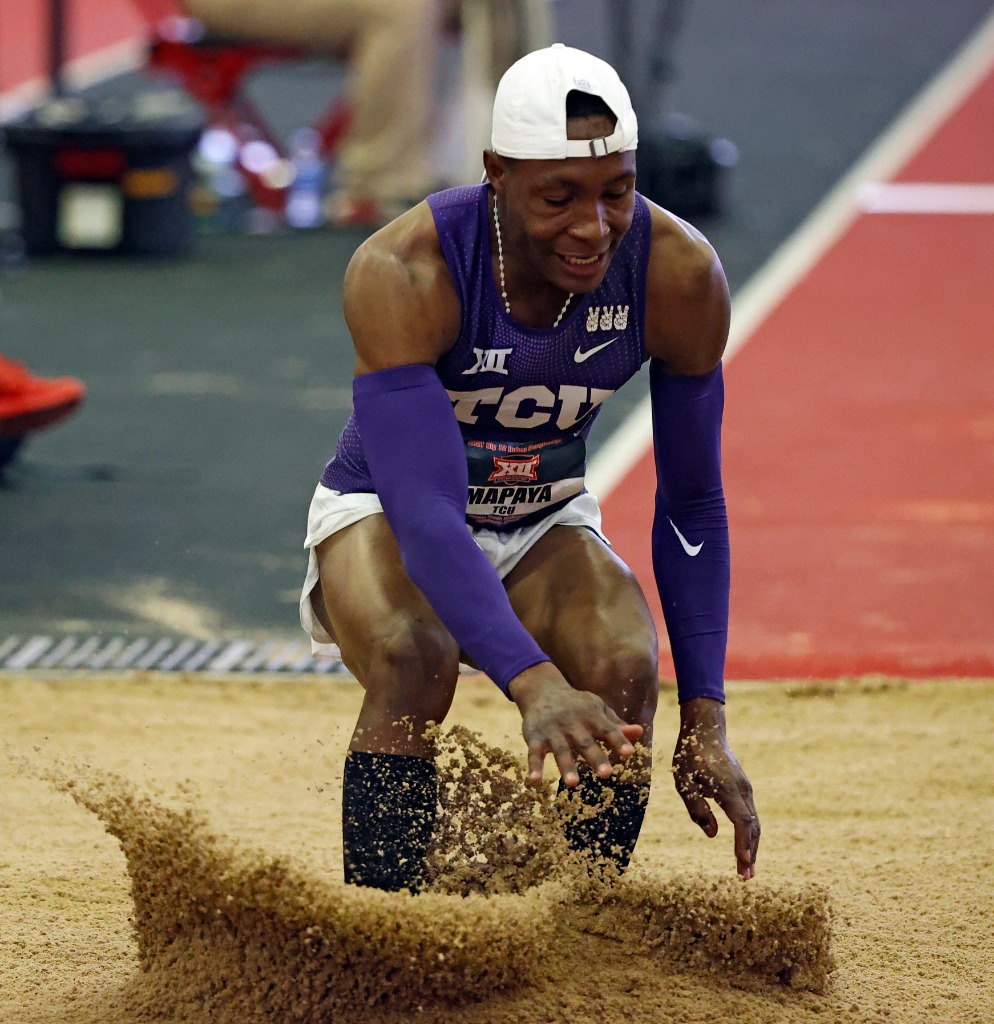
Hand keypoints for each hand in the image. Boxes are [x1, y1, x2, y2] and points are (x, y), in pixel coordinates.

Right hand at [508, 663, 643, 787]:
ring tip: (573, 783)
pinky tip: (534, 781)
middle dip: (595, 757)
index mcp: (591, 716)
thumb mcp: (596, 710)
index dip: (618, 740)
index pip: (608, 729)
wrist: (542, 690)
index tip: (629, 753)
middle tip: (606, 774)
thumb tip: (639, 732)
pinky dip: (533, 766)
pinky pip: (533, 752)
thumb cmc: (576, 705)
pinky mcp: (535, 737)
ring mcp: (553, 730)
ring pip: (560, 749)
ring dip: (566, 766)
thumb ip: (616, 724)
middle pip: (585, 742)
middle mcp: (573, 723)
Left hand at [672, 697, 759, 878]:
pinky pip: (750, 814)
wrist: (705, 729)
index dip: (743, 846)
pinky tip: (744, 845)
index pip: (742, 823)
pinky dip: (750, 833)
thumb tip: (713, 835)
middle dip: (750, 853)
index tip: (743, 866)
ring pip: (754, 822)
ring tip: (746, 868)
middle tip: (745, 878)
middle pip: (753, 827)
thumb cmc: (690, 754)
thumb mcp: (684, 782)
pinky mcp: (744, 786)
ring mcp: (746, 787)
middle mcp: (742, 789)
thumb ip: (697, 809)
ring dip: (751, 845)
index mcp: (728, 789)